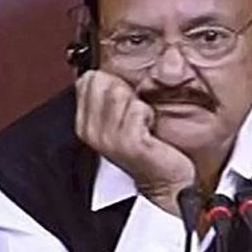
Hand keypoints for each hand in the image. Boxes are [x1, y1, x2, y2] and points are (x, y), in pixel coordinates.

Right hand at [75, 70, 195, 214]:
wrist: (165, 180)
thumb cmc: (147, 150)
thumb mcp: (119, 121)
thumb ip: (108, 97)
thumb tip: (103, 71)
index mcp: (85, 125)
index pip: (88, 79)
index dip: (111, 82)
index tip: (122, 101)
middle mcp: (93, 132)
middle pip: (104, 81)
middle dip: (125, 90)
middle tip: (135, 114)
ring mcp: (110, 139)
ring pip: (121, 92)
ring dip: (138, 104)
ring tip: (142, 122)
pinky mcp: (129, 143)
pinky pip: (138, 108)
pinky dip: (149, 114)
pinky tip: (150, 130)